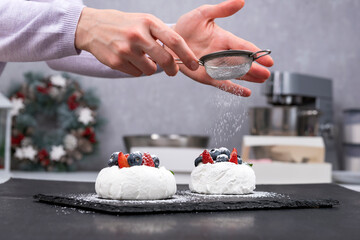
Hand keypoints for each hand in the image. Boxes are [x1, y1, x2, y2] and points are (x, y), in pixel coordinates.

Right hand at [75, 8, 198, 76]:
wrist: (92, 27)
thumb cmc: (124, 24)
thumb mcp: (143, 21)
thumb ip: (160, 35)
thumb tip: (179, 54)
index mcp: (148, 22)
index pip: (174, 40)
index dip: (187, 55)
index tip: (195, 64)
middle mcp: (138, 35)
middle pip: (165, 60)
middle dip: (172, 69)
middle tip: (173, 71)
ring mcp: (126, 49)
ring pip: (151, 70)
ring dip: (150, 67)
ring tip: (140, 57)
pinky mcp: (117, 62)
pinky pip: (137, 74)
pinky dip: (137, 69)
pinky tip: (129, 59)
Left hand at [173, 0, 273, 95]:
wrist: (170, 40)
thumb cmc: (187, 26)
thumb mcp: (203, 14)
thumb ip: (221, 9)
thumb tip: (241, 1)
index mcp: (224, 39)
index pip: (243, 46)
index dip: (256, 53)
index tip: (269, 59)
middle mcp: (222, 54)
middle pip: (242, 62)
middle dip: (255, 68)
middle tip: (267, 74)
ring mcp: (215, 66)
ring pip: (235, 73)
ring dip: (249, 77)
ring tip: (262, 80)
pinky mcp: (207, 76)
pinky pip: (221, 83)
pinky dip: (233, 88)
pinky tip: (245, 92)